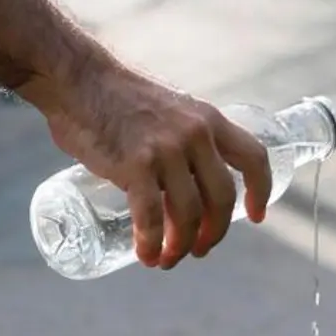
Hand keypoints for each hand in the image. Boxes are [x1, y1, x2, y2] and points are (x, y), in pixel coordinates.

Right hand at [38, 58, 272, 269]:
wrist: (75, 75)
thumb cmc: (109, 93)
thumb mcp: (163, 108)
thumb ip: (175, 136)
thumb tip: (170, 173)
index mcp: (207, 119)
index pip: (253, 157)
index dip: (260, 190)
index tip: (257, 216)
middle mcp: (194, 134)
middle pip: (221, 197)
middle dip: (213, 233)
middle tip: (197, 250)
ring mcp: (166, 149)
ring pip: (189, 213)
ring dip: (180, 246)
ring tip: (166, 260)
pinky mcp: (135, 164)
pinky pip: (151, 217)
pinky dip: (151, 243)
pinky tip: (147, 256)